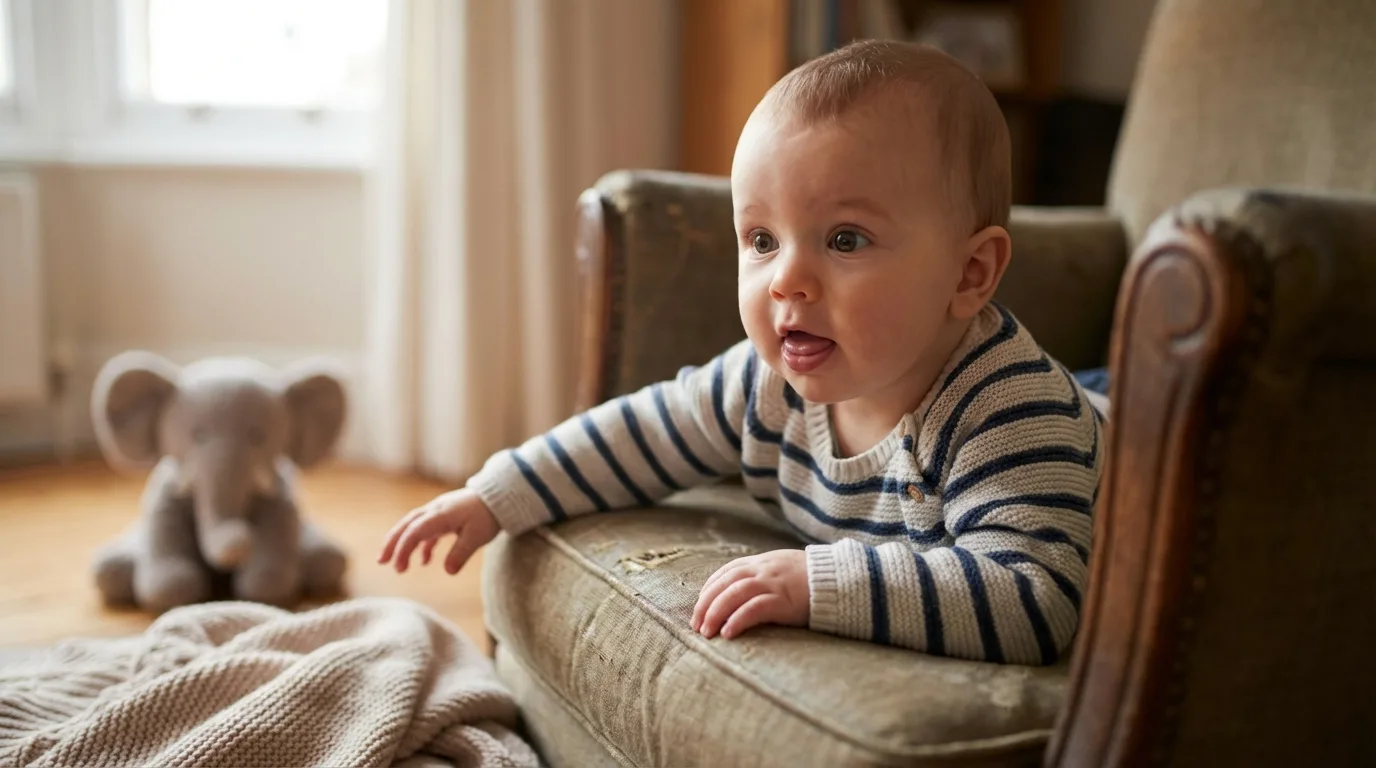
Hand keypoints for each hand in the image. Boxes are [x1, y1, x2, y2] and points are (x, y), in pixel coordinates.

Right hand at [377, 488, 499, 574]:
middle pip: (406, 525)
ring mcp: (438, 512)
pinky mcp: (444, 517)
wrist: (499, 496)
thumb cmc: (488, 515)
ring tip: (396, 564)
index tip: (398, 567)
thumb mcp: (477, 537)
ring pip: (413, 526)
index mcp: (440, 515)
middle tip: (381, 561)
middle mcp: (434, 511)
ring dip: (402, 543)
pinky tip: (424, 561)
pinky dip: (422, 545)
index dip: (403, 549)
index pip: (415, 531)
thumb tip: (448, 571)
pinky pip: (427, 530)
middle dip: (392, 543)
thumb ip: (461, 553)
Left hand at [691, 549, 808, 639]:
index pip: (726, 572)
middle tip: (696, 625)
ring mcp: (773, 584)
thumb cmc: (813, 580)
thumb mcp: (784, 570)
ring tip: (706, 633)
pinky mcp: (784, 600)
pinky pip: (755, 609)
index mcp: (762, 562)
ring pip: (734, 594)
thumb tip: (742, 594)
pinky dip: (738, 620)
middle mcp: (763, 569)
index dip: (709, 589)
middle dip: (706, 604)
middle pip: (725, 584)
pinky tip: (728, 633)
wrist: (842, 580)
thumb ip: (764, 577)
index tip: (699, 607)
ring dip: (715, 613)